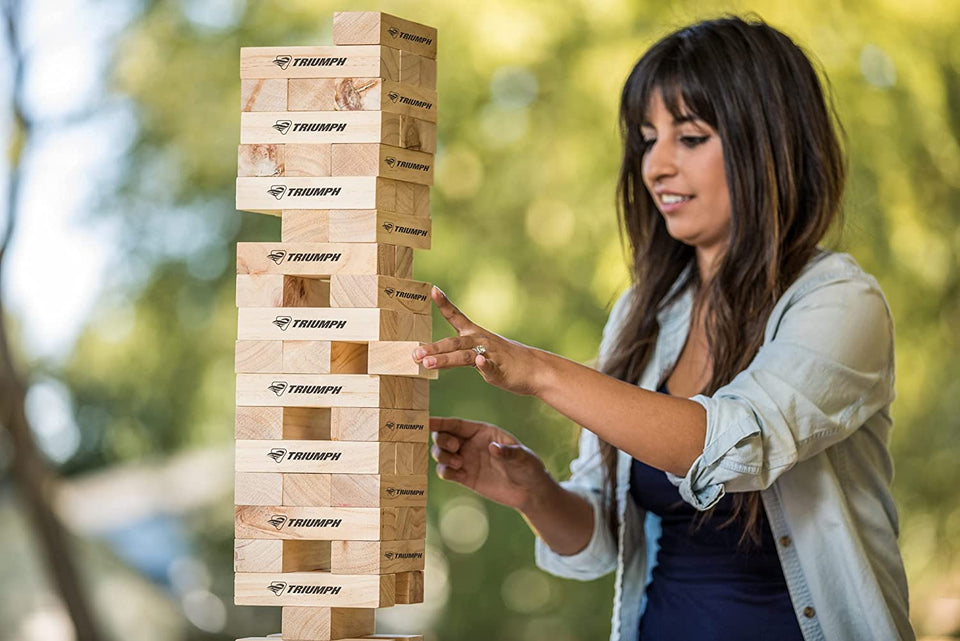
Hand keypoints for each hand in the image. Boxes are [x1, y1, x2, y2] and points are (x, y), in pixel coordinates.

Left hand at [413, 286, 545, 395]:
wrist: (535, 369)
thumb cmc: (504, 359)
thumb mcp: (481, 351)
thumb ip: (459, 353)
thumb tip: (432, 355)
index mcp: (475, 334)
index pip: (457, 316)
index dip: (445, 303)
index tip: (433, 289)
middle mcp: (481, 341)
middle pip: (454, 343)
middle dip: (433, 348)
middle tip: (415, 354)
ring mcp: (491, 355)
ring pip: (465, 356)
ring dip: (446, 358)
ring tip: (428, 363)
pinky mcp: (500, 370)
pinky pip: (490, 367)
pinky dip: (485, 365)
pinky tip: (480, 362)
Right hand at [431, 416, 549, 511]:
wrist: (529, 491)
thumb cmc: (528, 467)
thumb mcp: (522, 457)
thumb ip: (508, 452)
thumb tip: (493, 448)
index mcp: (482, 431)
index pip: (456, 424)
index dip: (440, 422)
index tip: (426, 422)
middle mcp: (470, 444)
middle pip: (444, 437)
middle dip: (442, 440)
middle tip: (454, 448)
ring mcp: (466, 461)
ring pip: (441, 454)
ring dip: (442, 456)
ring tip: (458, 463)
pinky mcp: (465, 477)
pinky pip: (446, 472)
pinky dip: (444, 471)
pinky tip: (454, 472)